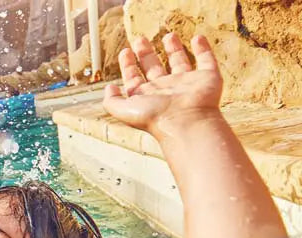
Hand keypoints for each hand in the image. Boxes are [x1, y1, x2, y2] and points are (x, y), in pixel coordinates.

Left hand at [103, 33, 222, 137]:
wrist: (186, 122)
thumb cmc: (155, 118)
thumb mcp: (124, 110)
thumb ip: (112, 101)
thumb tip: (109, 88)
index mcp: (146, 96)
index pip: (134, 78)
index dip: (128, 65)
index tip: (125, 52)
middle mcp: (165, 89)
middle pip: (154, 68)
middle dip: (146, 54)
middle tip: (139, 40)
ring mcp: (186, 83)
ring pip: (179, 62)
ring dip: (174, 49)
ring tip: (168, 36)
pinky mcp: (207, 78)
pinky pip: (206, 61)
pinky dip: (203, 49)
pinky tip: (198, 38)